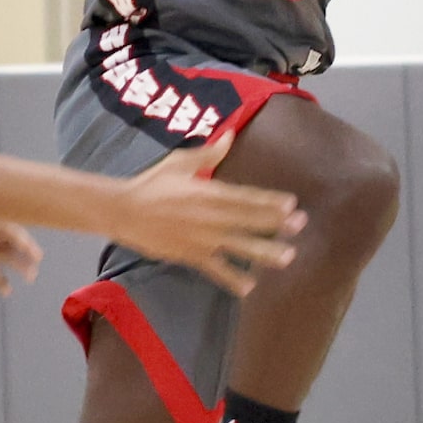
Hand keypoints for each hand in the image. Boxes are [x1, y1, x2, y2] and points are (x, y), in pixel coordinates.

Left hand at [0, 218, 42, 298]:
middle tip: (36, 262)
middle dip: (22, 249)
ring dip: (17, 264)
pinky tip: (7, 291)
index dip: (18, 235)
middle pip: (5, 240)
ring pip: (1, 257)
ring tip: (30, 277)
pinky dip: (0, 281)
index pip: (0, 225)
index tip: (30, 249)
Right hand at [112, 133, 305, 296]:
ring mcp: (200, 239)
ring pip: (237, 247)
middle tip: (300, 226)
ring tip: (287, 258)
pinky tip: (249, 287)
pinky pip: (214, 269)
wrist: (122, 211)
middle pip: (247, 220)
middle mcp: (208, 217)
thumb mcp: (179, 163)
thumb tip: (230, 135)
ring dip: (263, 252)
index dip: (269, 201)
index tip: (292, 204)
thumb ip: (208, 153)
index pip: (245, 197)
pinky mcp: (189, 256)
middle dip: (275, 223)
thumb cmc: (151, 184)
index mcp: (207, 192)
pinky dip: (231, 278)